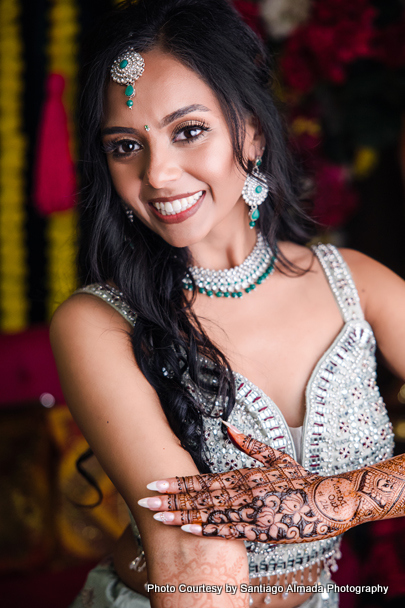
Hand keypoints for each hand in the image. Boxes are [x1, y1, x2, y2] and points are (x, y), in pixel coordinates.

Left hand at [138, 423, 359, 542]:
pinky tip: (188, 529)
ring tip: (157, 516)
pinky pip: (231, 532)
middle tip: (143, 499)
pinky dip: (208, 530)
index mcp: (247, 474)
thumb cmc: (301, 479)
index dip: (178, 481)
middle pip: (202, 497)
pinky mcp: (265, 531)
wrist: (332, 501)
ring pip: (211, 514)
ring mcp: (255, 512)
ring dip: (182, 515)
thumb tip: (227, 424)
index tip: (154, 481)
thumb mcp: (276, 456)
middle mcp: (247, 492)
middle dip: (171, 499)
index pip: (204, 479)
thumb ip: (249, 443)